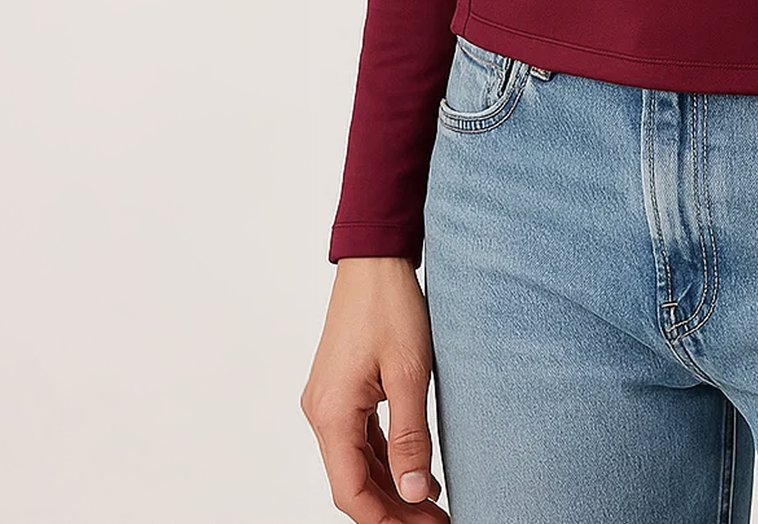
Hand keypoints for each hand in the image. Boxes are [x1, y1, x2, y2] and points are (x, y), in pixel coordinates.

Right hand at [301, 256, 447, 520]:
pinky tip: (415, 469)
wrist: (374, 259)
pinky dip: (385, 458)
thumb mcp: (411, 373)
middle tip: (436, 521)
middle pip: (353, 482)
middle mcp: (321, 413)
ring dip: (390, 486)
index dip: (386, 520)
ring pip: (356, 462)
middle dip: (393, 508)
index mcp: (331, 413)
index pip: (351, 491)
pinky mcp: (340, 390)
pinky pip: (359, 438)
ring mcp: (328, 401)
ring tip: (431, 504)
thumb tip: (416, 493)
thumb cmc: (391, 306)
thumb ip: (412, 437)